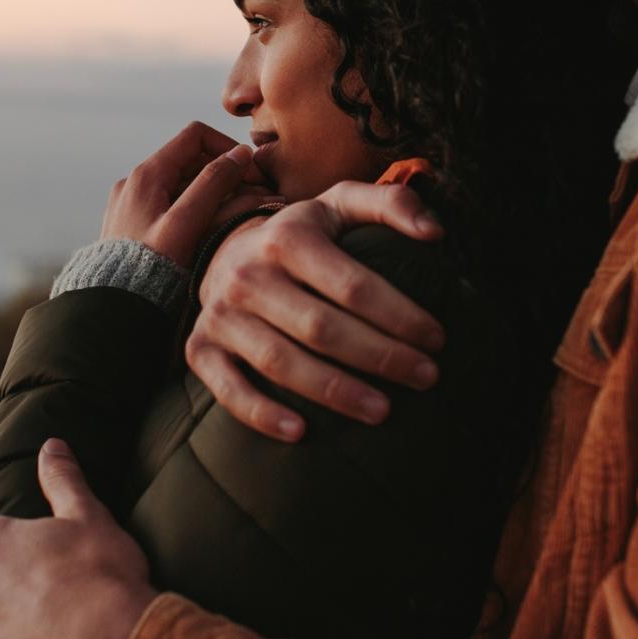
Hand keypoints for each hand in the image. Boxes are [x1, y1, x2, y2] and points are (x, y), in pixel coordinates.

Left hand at [100, 122, 282, 267]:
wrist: (113, 307)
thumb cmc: (150, 269)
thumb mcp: (186, 223)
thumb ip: (213, 185)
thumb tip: (241, 154)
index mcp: (147, 174)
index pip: (196, 136)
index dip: (228, 148)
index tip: (252, 173)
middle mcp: (137, 182)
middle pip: (194, 160)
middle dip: (228, 173)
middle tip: (258, 196)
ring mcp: (136, 203)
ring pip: (187, 183)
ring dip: (218, 192)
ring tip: (243, 214)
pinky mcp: (137, 223)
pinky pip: (175, 204)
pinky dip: (200, 208)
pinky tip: (216, 229)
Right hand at [188, 180, 446, 441]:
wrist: (224, 252)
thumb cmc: (301, 235)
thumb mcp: (341, 205)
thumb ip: (391, 204)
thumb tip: (435, 233)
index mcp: (288, 237)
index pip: (353, 285)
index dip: (400, 315)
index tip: (436, 340)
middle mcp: (248, 275)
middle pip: (322, 327)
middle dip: (380, 357)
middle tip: (426, 377)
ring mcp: (221, 315)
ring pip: (281, 362)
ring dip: (335, 392)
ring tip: (382, 411)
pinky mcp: (201, 349)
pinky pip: (228, 390)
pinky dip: (262, 414)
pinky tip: (301, 433)